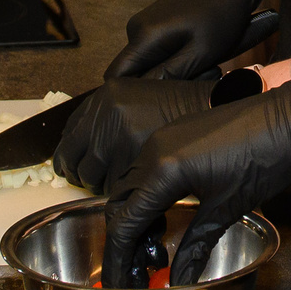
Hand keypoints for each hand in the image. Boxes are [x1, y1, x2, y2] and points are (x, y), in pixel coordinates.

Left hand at [52, 76, 218, 190]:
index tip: (70, 164)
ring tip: (119, 187)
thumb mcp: (142, 96)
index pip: (70, 132)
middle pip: (73, 157)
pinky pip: (113, 187)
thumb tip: (88, 142)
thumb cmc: (189, 108)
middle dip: (81, 173)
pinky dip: (120, 194)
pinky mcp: (133, 158)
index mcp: (107, 95)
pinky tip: (134, 190)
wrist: (220, 111)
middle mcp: (108, 112)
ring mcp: (119, 134)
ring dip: (100, 185)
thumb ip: (114, 114)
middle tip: (93, 182)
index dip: (69, 152)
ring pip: (91, 176)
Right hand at [103, 67, 290, 285]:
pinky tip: (167, 213)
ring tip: (152, 245)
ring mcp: (164, 137)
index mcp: (163, 169)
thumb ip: (195, 245)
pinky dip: (149, 194)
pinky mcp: (177, 133)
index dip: (120, 256)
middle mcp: (154, 148)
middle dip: (123, 236)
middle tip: (136, 266)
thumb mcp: (227, 208)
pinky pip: (148, 167)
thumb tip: (179, 278)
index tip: (122, 280)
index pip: (125, 221)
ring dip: (136, 214)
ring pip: (132, 183)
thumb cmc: (266, 159)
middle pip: (120, 200)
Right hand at [105, 0, 280, 80]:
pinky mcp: (153, 27)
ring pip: (148, 65)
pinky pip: (156, 54)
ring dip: (173, 73)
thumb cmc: (220, 15)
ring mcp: (143, 27)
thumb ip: (169, 75)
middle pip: (134, 74)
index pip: (115, 78)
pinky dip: (175, 61)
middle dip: (162, 84)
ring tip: (205, 66)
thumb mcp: (200, 52)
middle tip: (198, 77)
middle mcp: (135, 31)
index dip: (132, 95)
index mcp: (142, 37)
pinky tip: (199, 57)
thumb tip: (140, 95)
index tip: (161, 98)